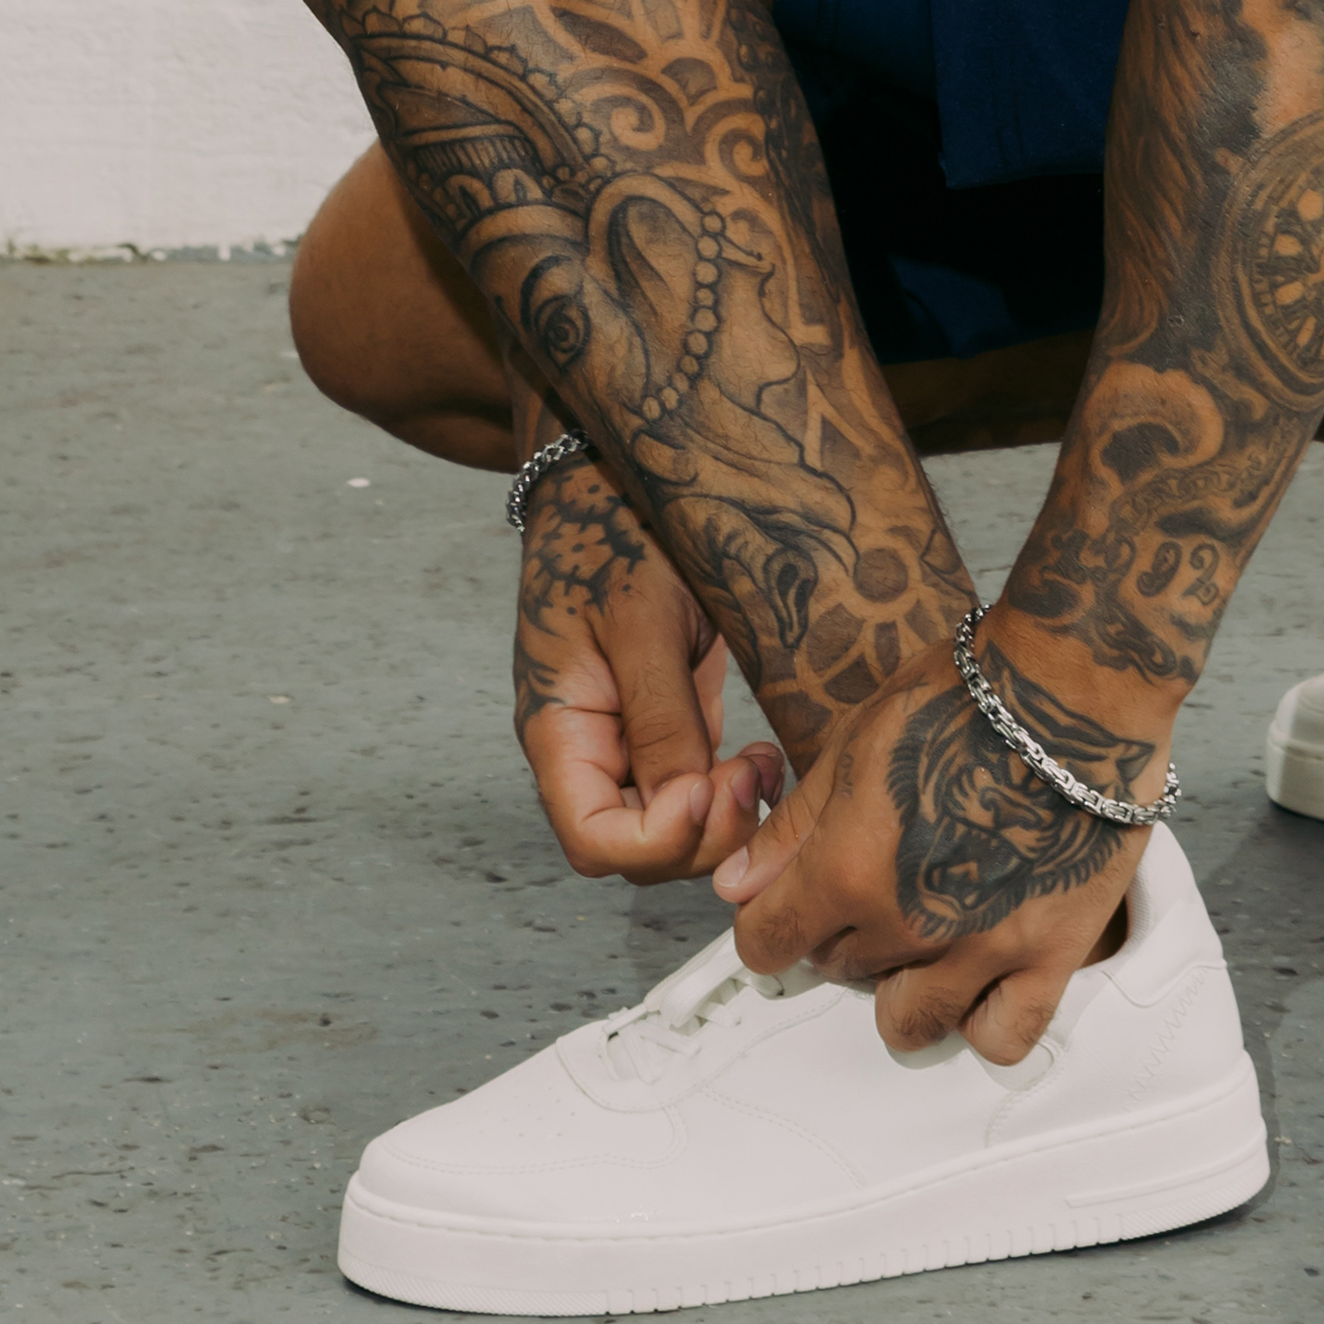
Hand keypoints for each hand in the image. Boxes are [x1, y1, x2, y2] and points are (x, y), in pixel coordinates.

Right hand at [512, 454, 785, 884]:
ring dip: (723, 818)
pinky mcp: (665, 720)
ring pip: (672, 829)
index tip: (707, 789)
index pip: (594, 840)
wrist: (617, 474)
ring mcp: (627, 738)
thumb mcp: (641, 618)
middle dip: (700, 835)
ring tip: (762, 766)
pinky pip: (693, 787)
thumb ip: (659, 716)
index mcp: (560, 729)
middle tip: (750, 779)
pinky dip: (730, 792)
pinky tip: (762, 760)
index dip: (656, 840)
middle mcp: (589, 749)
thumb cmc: (615, 529)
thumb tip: (686, 804)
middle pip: (636, 849)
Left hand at [710, 648, 1154, 1061]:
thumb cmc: (965, 697)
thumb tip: (737, 884)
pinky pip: (1003, 1037)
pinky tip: (980, 981)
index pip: (767, 942)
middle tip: (872, 886)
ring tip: (921, 940)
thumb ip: (792, 826)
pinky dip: (983, 1020)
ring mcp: (981, 948)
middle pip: (838, 971)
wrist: (1071, 692)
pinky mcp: (1049, 954)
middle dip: (842, 935)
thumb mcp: (855, 743)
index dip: (768, 922)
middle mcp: (908, 923)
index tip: (785, 907)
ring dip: (901, 988)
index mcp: (847, 869)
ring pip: (910, 1021)